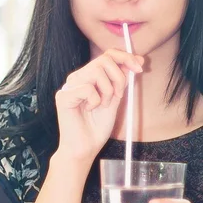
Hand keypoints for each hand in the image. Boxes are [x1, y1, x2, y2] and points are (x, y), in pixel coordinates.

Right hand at [54, 49, 143, 163]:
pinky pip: (87, 88)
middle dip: (119, 77)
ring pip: (96, 71)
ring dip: (107, 90)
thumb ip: (122, 80)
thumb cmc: (97, 127)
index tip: (140, 67)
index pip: (107, 55)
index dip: (125, 57)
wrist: (84, 148)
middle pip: (103, 60)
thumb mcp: (115, 99)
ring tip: (103, 105)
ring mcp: (69, 86)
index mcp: (88, 76)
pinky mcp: (63, 96)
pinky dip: (95, 100)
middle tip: (118, 95)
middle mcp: (77, 77)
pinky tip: (90, 110)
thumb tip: (138, 60)